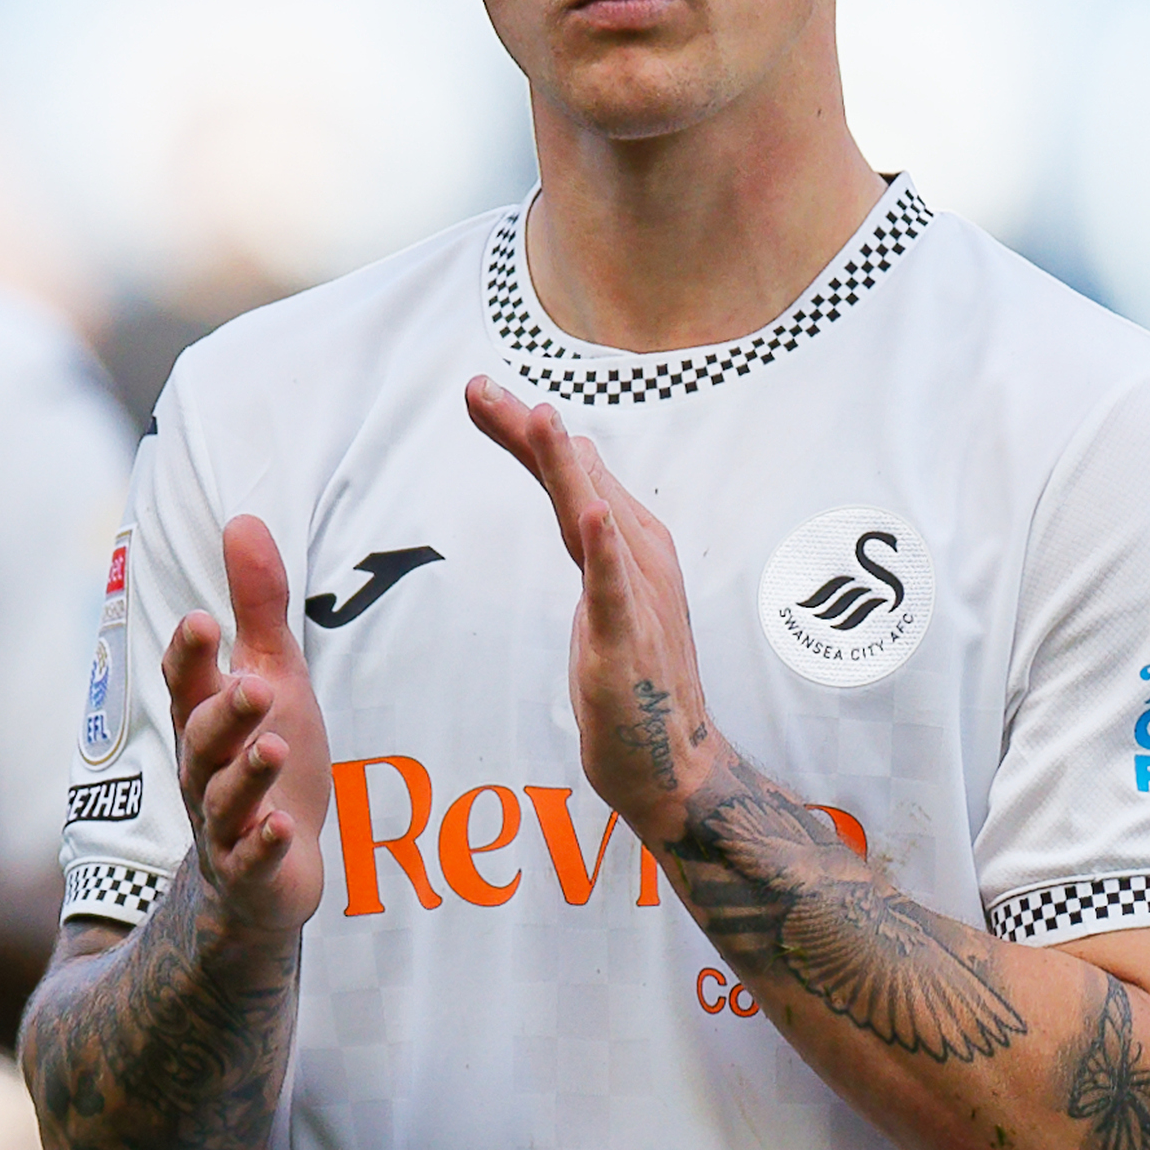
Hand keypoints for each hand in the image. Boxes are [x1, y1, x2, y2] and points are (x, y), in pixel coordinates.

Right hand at [163, 518, 332, 939]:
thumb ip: (258, 607)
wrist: (264, 875)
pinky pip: (250, 861)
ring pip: (224, 799)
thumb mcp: (272, 676)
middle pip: (202, 738)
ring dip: (246, 774)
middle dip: (224, 712)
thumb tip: (243, 518)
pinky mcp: (251, 872)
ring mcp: (225, 824)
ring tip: (271, 747)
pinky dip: (264, 845)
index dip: (190, 656)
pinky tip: (282, 828)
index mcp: (206, 718)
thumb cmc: (268, 758)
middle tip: (254, 686)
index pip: (187, 682)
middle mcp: (205, 769)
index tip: (201, 620)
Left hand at [466, 376, 724, 838]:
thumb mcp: (606, 588)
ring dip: (567, 469)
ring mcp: (637, 596)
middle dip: (527, 432)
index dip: (523, 431)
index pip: (570, 474)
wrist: (672, 763)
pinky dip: (605, 548)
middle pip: (575, 482)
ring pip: (594, 519)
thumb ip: (590, 528)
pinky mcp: (628, 641)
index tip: (478, 391)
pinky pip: (615, 588)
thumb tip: (579, 461)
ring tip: (541, 420)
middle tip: (478, 387)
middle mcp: (639, 556)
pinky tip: (592, 512)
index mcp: (630, 543)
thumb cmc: (638, 674)